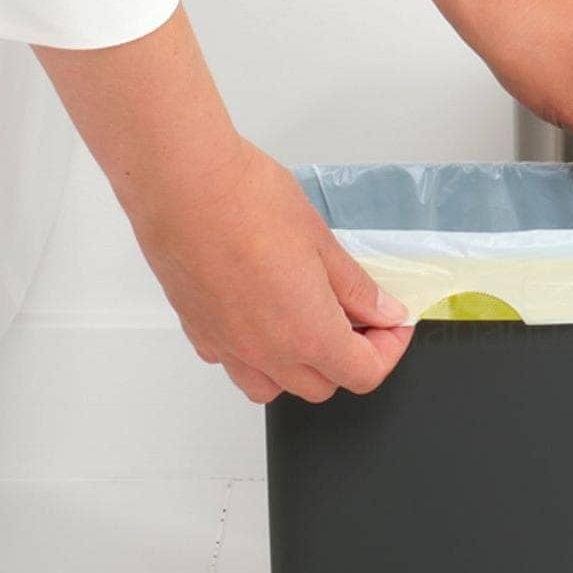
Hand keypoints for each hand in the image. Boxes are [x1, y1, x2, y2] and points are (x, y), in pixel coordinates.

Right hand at [129, 138, 414, 403]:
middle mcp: (267, 353)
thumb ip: (355, 288)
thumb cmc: (247, 202)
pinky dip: (256, 354)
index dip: (389, 348)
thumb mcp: (321, 240)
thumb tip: (382, 311)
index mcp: (308, 334)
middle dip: (350, 358)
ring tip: (309, 322)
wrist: (181, 185)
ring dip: (301, 367)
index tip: (391, 321)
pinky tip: (262, 316)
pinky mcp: (199, 332)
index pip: (365, 373)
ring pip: (274, 387)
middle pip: (323, 386)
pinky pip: (235, 364)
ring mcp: (229, 347)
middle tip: (357, 316)